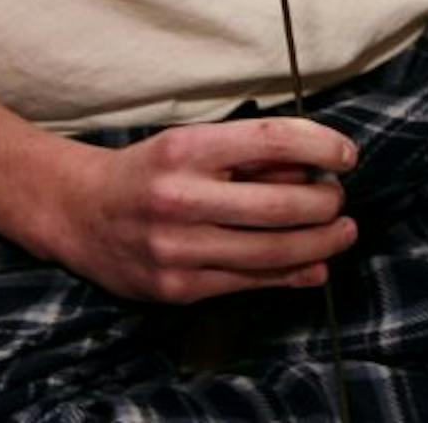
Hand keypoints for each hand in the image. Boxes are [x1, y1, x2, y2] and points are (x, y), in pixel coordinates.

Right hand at [45, 116, 359, 303]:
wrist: (79, 211)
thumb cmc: (150, 170)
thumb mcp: (193, 143)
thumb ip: (249, 156)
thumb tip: (314, 171)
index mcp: (188, 149)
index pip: (272, 141)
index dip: (321, 145)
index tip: (348, 155)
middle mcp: (181, 198)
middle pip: (279, 204)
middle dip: (325, 203)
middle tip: (341, 199)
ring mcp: (178, 248)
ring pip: (270, 250)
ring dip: (319, 242)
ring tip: (343, 232)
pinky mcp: (177, 287)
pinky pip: (248, 283)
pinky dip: (290, 275)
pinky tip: (314, 265)